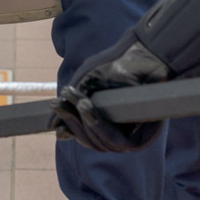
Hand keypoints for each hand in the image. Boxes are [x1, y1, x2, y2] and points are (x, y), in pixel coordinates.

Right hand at [51, 41, 172, 153]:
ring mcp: (133, 136)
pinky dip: (98, 126)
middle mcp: (122, 133)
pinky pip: (116, 141)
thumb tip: (56, 132)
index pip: (87, 137)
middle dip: (74, 124)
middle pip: (91, 143)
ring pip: (102, 144)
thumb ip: (73, 111)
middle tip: (58, 104)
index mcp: (110, 123)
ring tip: (77, 102)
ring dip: (84, 123)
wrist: (140, 55)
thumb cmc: (114, 67)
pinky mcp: (143, 137)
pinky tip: (87, 109)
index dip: (72, 128)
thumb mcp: (85, 88)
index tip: (56, 116)